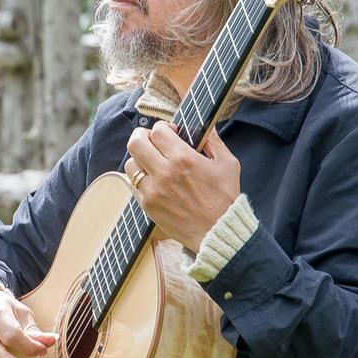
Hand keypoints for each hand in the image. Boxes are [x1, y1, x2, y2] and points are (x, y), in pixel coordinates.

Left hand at [125, 122, 240, 252]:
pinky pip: (133, 185)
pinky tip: (154, 180)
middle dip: (142, 136)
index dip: (163, 127)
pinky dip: (141, 179)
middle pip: (135, 143)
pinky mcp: (148, 205)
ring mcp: (153, 190)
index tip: (171, 132)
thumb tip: (206, 125)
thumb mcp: (227, 164)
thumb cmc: (225, 199)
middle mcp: (164, 173)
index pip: (158, 131)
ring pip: (130, 164)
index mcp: (183, 158)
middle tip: (152, 141)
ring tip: (153, 162)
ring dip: (140, 159)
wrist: (217, 232)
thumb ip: (214, 141)